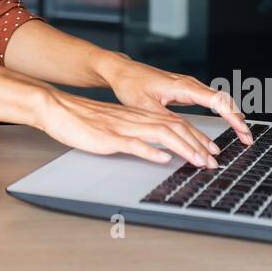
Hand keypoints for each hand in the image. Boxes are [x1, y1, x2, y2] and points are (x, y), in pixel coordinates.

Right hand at [33, 88, 235, 167]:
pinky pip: (134, 143)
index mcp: (138, 116)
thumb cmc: (82, 121)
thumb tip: (156, 148)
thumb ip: (135, 134)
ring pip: (161, 135)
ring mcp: (123, 127)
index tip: (211, 151)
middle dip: (198, 145)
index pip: (175, 123)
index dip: (196, 137)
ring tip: (199, 161)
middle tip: (214, 160)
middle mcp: (135, 119)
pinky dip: (151, 151)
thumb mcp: (115, 126)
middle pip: (175, 127)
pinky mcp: (109, 137)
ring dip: (184, 148)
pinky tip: (164, 159)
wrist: (57, 109)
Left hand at [96, 53, 252, 146]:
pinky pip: (211, 100)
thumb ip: (167, 121)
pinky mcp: (186, 90)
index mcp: (183, 86)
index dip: (232, 117)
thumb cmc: (131, 85)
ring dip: (232, 116)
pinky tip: (228, 123)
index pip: (216, 101)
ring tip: (243, 136)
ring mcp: (189, 86)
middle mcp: (190, 84)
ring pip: (219, 100)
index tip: (243, 131)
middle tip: (247, 140)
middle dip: (238, 120)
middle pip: (223, 100)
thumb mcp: (146, 107)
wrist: (123, 71)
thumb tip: (186, 136)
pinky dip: (223, 112)